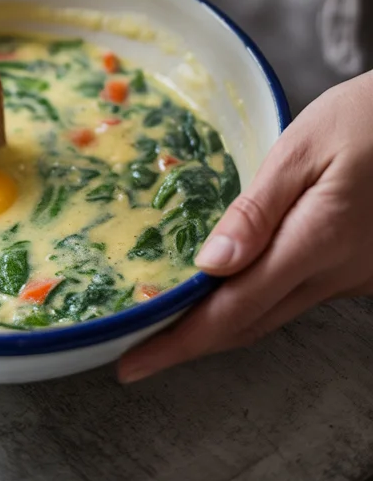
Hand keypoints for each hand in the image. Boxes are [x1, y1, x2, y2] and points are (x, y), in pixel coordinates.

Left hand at [117, 72, 372, 382]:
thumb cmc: (370, 117)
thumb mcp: (307, 146)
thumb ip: (258, 208)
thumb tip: (209, 265)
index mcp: (318, 242)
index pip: (234, 310)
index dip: (179, 342)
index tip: (131, 364)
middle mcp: (339, 273)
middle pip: (251, 324)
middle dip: (191, 344)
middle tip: (137, 354)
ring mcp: (357, 278)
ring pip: (275, 315)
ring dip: (223, 325)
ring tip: (170, 323)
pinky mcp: (364, 270)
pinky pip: (300, 295)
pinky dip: (258, 300)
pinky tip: (230, 288)